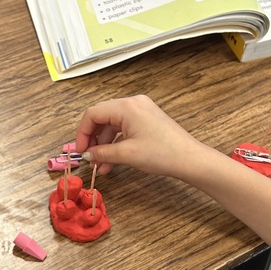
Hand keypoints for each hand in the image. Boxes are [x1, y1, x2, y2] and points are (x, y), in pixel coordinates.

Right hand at [74, 95, 209, 178]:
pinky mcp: (147, 120)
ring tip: (100, 165)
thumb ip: (102, 153)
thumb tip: (87, 155)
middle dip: (93, 139)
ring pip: (113, 125)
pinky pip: (124, 129)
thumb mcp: (127, 154)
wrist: (189, 159)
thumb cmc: (162, 153)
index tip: (80, 151)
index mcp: (127, 106)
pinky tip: (112, 162)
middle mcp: (133, 104)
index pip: (93, 113)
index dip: (82, 132)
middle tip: (88, 157)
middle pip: (102, 117)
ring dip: (104, 145)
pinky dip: (116, 144)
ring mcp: (141, 111)